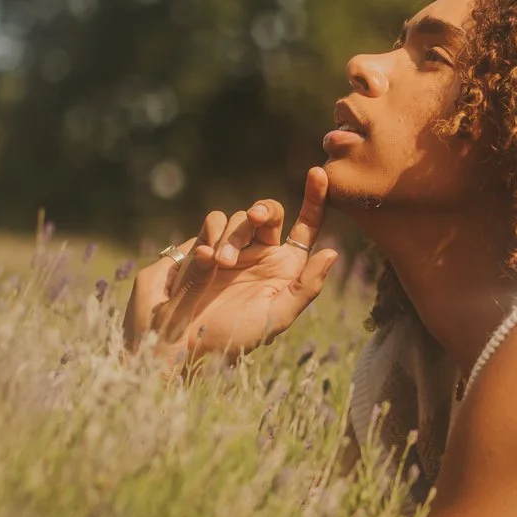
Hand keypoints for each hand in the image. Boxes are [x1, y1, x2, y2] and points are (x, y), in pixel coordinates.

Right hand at [128, 166, 338, 366]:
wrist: (183, 342)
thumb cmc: (234, 337)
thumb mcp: (276, 317)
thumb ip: (306, 287)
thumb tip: (333, 252)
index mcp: (284, 267)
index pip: (306, 227)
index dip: (315, 199)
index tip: (318, 174)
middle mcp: (260, 252)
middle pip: (270, 213)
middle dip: (264, 209)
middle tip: (257, 217)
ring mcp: (231, 246)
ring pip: (239, 218)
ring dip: (233, 236)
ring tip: (221, 265)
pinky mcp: (203, 244)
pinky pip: (213, 223)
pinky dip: (212, 234)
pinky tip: (207, 258)